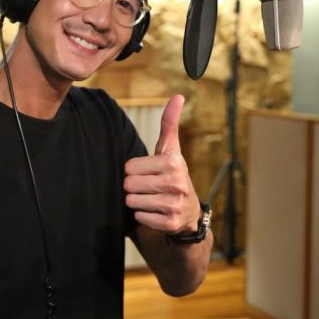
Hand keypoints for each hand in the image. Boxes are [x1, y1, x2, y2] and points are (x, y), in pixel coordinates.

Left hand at [124, 94, 200, 234]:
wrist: (188, 213)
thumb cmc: (172, 175)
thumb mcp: (171, 149)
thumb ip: (169, 123)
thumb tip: (178, 96)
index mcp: (174, 161)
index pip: (129, 167)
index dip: (135, 170)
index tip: (150, 172)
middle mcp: (176, 182)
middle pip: (129, 184)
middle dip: (135, 187)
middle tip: (150, 187)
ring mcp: (174, 204)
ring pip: (132, 201)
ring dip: (138, 202)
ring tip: (153, 199)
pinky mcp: (170, 223)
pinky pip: (140, 217)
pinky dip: (144, 216)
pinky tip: (156, 212)